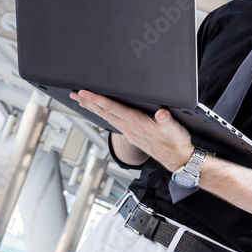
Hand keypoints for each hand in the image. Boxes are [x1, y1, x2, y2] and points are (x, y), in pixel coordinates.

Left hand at [70, 90, 192, 171]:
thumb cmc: (176, 143)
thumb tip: (162, 113)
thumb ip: (166, 119)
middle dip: (88, 103)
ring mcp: (129, 133)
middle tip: (74, 94)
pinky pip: (113, 122)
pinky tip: (103, 114)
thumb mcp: (174, 128)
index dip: (97, 99)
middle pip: (104, 112)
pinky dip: (104, 115)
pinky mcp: (133, 136)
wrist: (178, 159)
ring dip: (93, 109)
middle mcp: (129, 128)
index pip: (112, 108)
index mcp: (136, 123)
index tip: (84, 92)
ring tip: (82, 102)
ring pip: (106, 117)